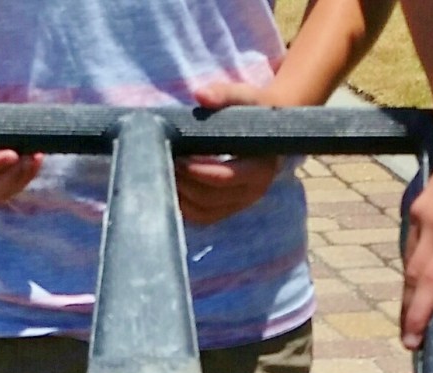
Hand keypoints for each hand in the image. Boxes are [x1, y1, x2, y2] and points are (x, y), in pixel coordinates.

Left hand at [176, 83, 282, 224]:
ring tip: (165, 175)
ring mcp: (240, 204)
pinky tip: (170, 187)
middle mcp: (253, 191)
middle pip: (211, 198)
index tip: (178, 156)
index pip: (225, 178)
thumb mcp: (243, 96)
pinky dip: (183, 207)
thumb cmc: (252, 111)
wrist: (267, 130)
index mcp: (261, 167)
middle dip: (185, 184)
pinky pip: (202, 218)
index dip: (197, 171)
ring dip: (181, 198)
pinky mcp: (228, 210)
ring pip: (204, 213)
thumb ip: (223, 94)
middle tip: (165, 164)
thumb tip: (200, 95)